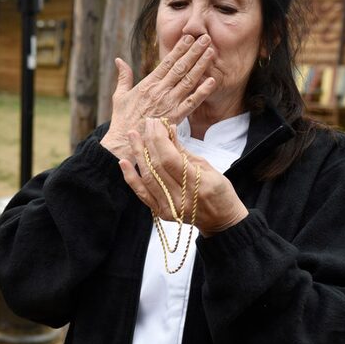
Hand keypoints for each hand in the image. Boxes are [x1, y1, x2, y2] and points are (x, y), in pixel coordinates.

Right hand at [100, 34, 217, 159]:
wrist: (124, 142)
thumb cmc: (121, 120)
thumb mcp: (119, 95)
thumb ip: (123, 77)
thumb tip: (119, 60)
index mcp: (148, 84)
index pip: (167, 62)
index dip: (179, 49)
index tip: (189, 37)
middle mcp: (160, 91)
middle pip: (181, 67)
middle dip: (194, 51)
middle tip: (206, 38)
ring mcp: (169, 103)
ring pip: (188, 81)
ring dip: (201, 65)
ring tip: (211, 52)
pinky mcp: (175, 117)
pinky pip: (192, 103)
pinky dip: (202, 92)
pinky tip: (212, 81)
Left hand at [118, 118, 247, 235]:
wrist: (221, 220)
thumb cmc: (220, 191)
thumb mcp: (208, 168)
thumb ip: (185, 152)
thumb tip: (168, 130)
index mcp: (198, 184)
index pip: (170, 158)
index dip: (159, 139)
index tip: (156, 123)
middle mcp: (181, 197)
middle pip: (157, 166)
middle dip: (149, 142)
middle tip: (146, 124)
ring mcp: (169, 207)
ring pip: (148, 177)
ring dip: (138, 154)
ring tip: (133, 136)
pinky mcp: (161, 212)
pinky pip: (142, 194)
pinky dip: (131, 177)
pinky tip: (124, 162)